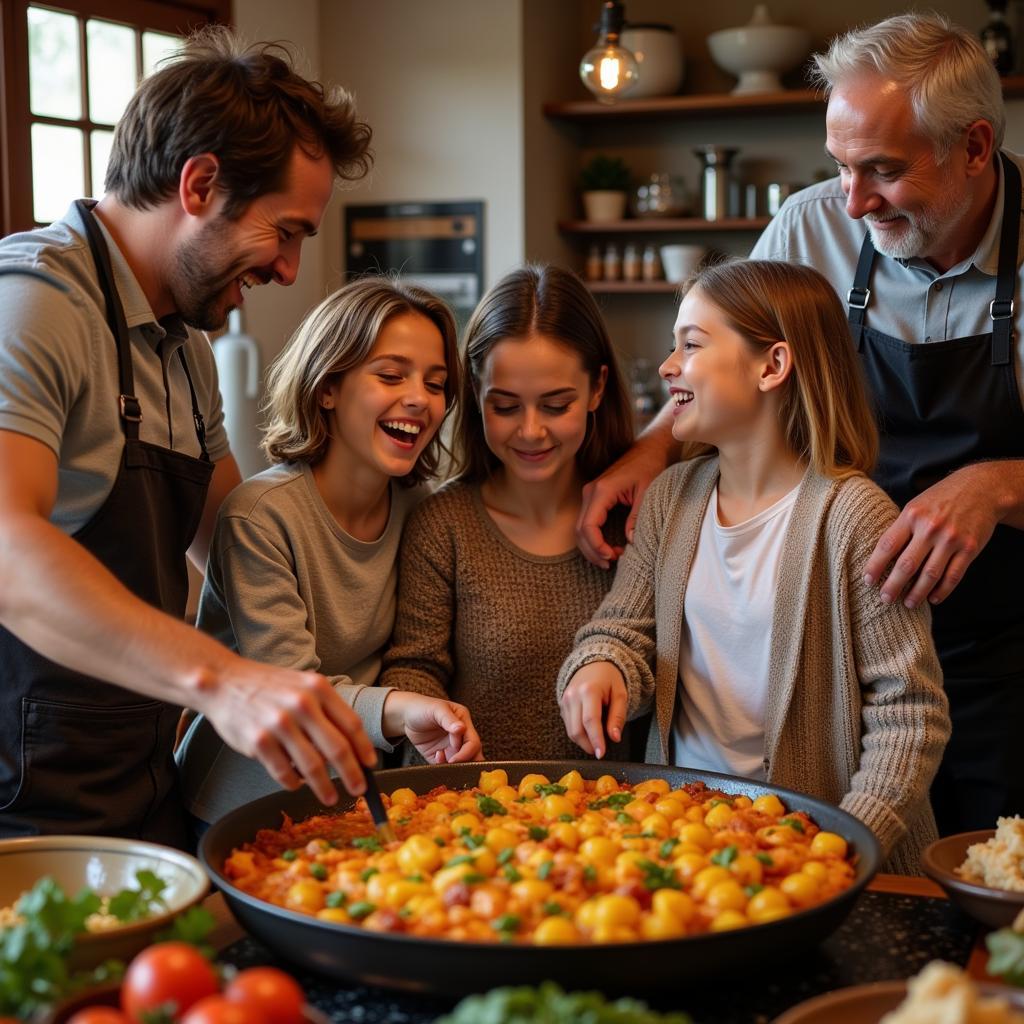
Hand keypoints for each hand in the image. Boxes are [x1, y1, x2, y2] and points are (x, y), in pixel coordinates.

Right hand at [201, 659, 378, 804]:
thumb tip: (348, 745)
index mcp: (318, 688)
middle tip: (359, 789)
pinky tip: (297, 784)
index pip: (351, 724)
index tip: (371, 765)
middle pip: (338, 748)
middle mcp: (302, 704)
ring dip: (325, 787)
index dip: (364, 748)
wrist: (224, 680)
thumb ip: (325, 709)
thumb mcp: (302, 685)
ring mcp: (280, 723)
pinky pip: (284, 772)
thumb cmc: (267, 685)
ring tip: (330, 797)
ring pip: (313, 766)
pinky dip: (294, 783)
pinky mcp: (259, 741)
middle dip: (352, 774)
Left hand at [384, 690, 483, 763]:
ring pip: (462, 763)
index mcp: (464, 722)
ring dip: (455, 766)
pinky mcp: (440, 756)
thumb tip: (461, 729)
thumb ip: (449, 719)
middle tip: (452, 764)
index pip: (473, 742)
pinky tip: (436, 756)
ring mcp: (451, 747)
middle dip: (466, 763)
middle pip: (473, 755)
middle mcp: (461, 736)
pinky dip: (443, 766)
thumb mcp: (436, 709)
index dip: (466, 752)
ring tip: (442, 760)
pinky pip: (446, 766)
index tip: (454, 758)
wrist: (405, 716)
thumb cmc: (422, 707)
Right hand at [559, 661, 626, 758]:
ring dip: (584, 741)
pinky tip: (589, 729)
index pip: (590, 721)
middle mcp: (573, 695)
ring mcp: (565, 700)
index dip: (595, 740)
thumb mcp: (620, 695)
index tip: (601, 754)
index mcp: (589, 690)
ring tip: (597, 739)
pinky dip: (579, 733)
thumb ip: (618, 716)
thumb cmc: (610, 679)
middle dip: (588, 745)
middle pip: (577, 729)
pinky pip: (569, 725)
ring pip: (570, 730)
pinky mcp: (562, 704)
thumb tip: (615, 738)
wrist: (594, 664)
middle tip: (600, 750)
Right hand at [577, 411, 676, 567]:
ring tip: (610, 559)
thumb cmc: (649, 467)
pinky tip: (607, 548)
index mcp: (602, 491)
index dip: (597, 546)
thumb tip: (631, 541)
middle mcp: (590, 492)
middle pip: (580, 531)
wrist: (648, 450)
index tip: (613, 556)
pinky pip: (586, 523)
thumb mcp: (648, 492)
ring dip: (591, 547)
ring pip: (580, 529)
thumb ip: (637, 517)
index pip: (589, 526)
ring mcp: (590, 495)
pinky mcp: (594, 498)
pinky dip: (593, 539)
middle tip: (610, 564)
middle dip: (592, 551)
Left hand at [863, 464, 1002, 607]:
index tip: (868, 581)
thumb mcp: (916, 506)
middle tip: (885, 599)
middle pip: (906, 565)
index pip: (887, 546)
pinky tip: (933, 598)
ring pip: (930, 575)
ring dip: (917, 593)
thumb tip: (881, 557)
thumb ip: (901, 528)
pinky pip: (953, 576)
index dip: (875, 566)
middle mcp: (930, 528)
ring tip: (908, 603)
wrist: (981, 488)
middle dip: (893, 586)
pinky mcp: (970, 548)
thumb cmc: (941, 499)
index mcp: (911, 516)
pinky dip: (942, 591)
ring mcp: (951, 539)